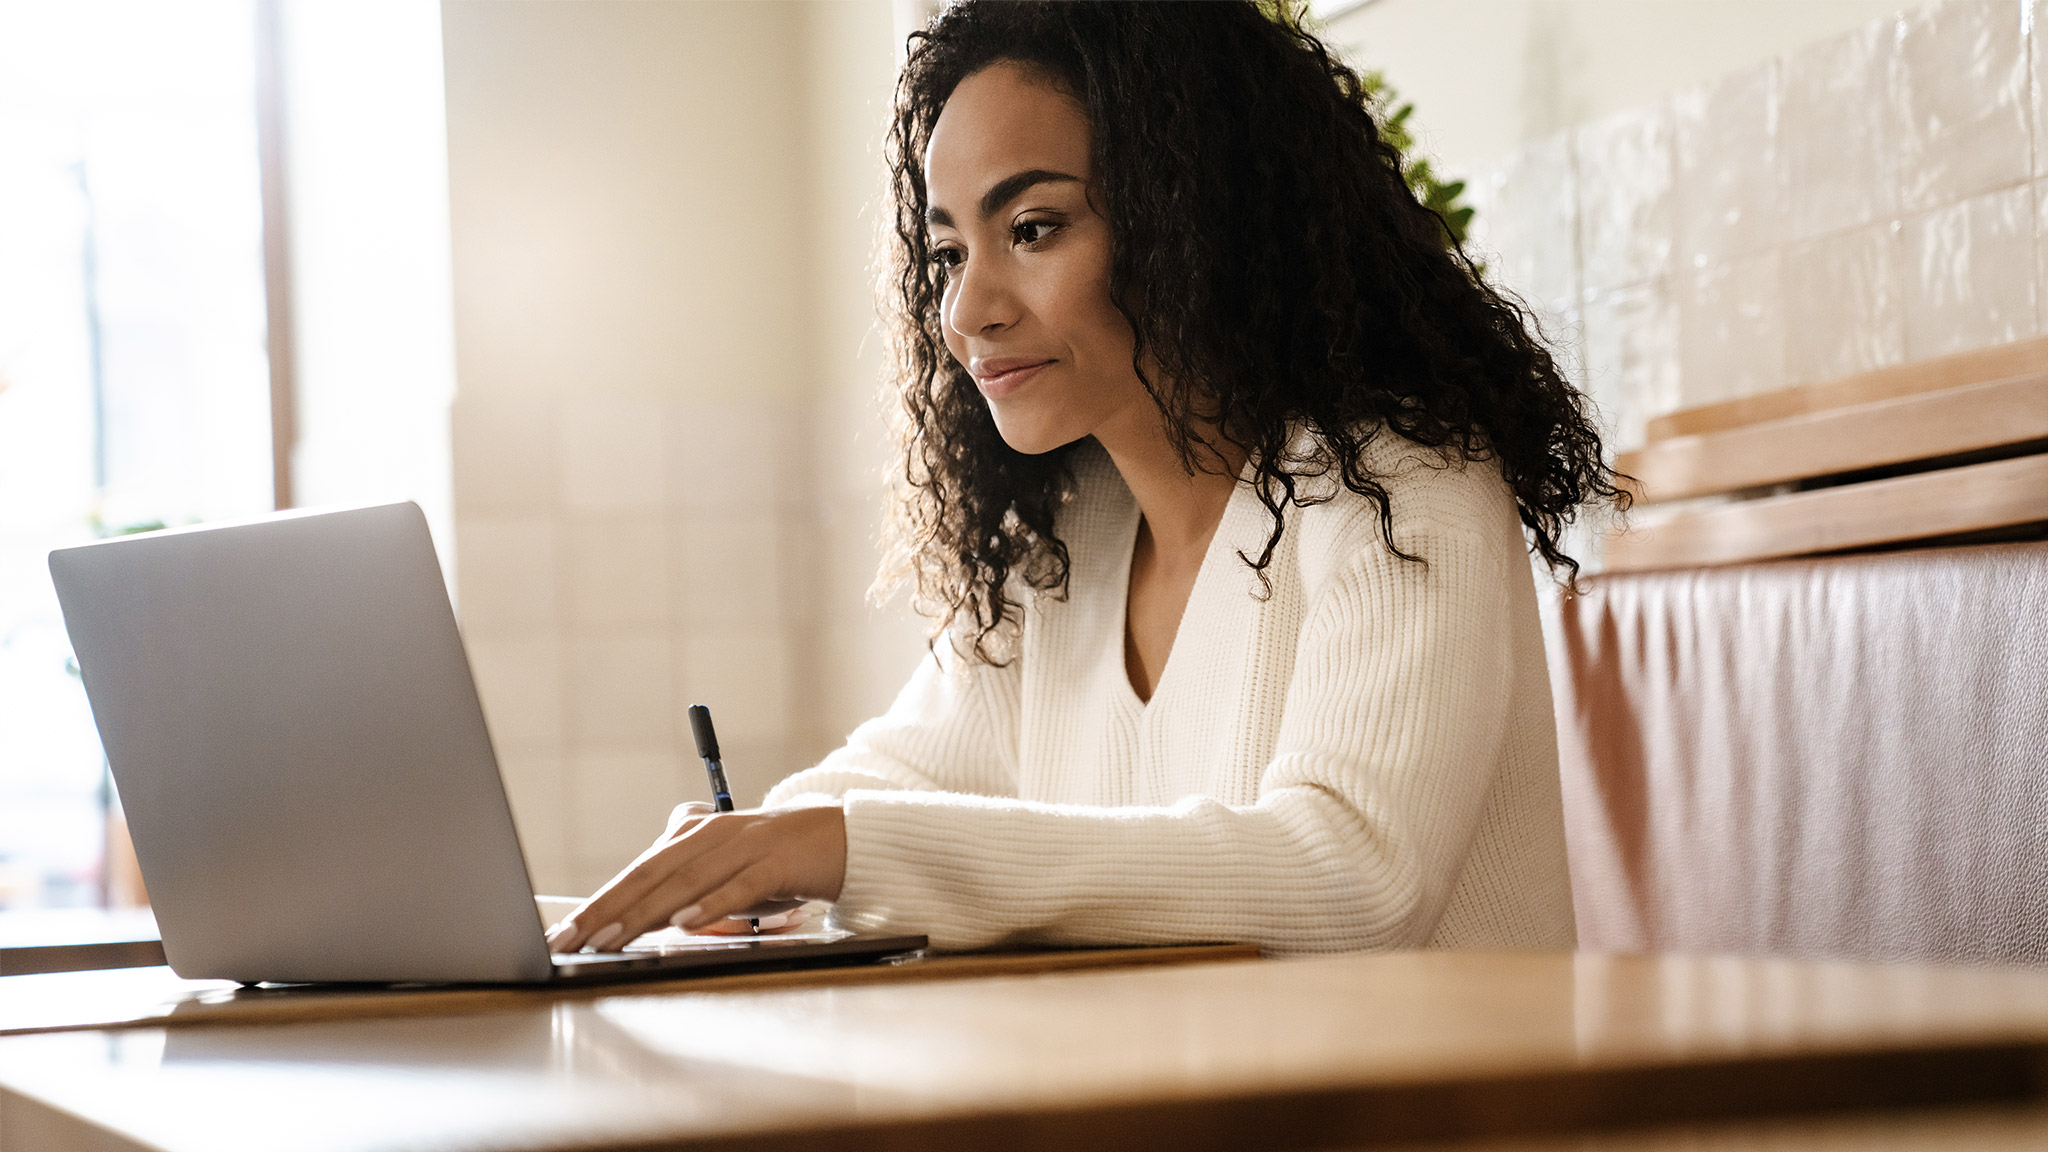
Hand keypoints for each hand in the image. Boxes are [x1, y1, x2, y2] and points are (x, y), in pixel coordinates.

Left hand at [544, 804, 846, 953]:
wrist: (842, 839)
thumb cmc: (776, 863)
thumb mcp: (723, 873)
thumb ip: (683, 888)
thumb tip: (638, 920)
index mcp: (692, 835)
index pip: (636, 872)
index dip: (598, 903)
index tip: (564, 933)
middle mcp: (710, 835)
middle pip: (649, 875)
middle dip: (606, 909)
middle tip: (571, 938)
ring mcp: (743, 846)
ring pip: (685, 881)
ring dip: (645, 911)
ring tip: (612, 937)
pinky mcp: (776, 861)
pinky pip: (738, 886)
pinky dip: (710, 904)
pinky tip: (684, 924)